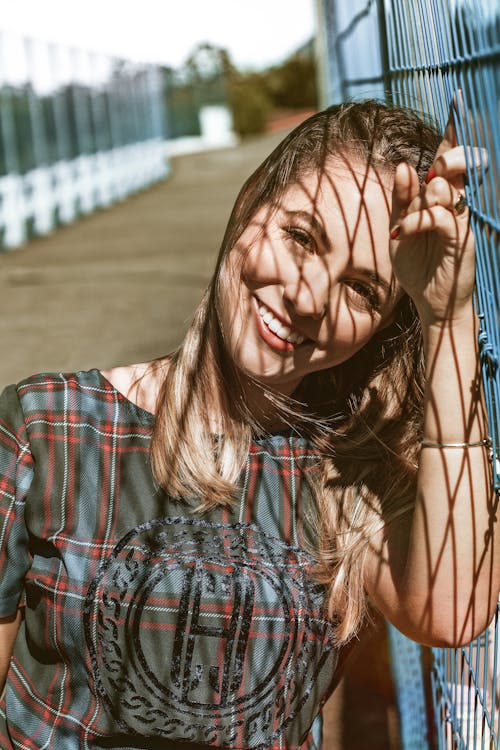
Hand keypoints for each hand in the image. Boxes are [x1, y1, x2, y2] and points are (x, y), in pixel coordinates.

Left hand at [389, 94, 486, 326]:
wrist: (432, 303)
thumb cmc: (418, 267)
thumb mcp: (401, 230)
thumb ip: (402, 200)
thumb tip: (406, 166)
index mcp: (441, 199)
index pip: (449, 162)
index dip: (453, 135)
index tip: (457, 103)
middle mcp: (455, 205)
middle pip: (456, 166)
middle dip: (445, 157)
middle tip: (434, 168)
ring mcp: (460, 221)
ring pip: (446, 188)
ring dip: (424, 194)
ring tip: (406, 219)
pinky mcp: (459, 239)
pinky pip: (438, 217)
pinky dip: (416, 220)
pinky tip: (399, 232)